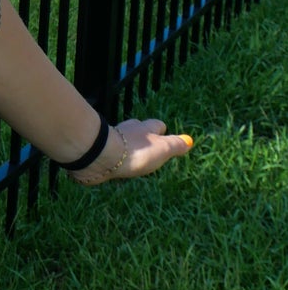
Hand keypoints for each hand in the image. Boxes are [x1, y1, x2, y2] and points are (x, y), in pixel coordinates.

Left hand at [68, 118, 193, 186]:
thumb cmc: (136, 151)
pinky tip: (115, 164)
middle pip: (138, 131)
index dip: (162, 130)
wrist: (102, 155)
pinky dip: (114, 157)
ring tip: (132, 158)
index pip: (157, 125)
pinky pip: (110, 152)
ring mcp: (113, 139)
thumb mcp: (162, 149)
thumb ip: (175, 145)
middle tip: (149, 148)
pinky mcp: (100, 150)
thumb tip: (189, 141)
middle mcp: (128, 130)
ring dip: (127, 147)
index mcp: (145, 128)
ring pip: (123, 140)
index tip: (165, 134)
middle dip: (144, 138)